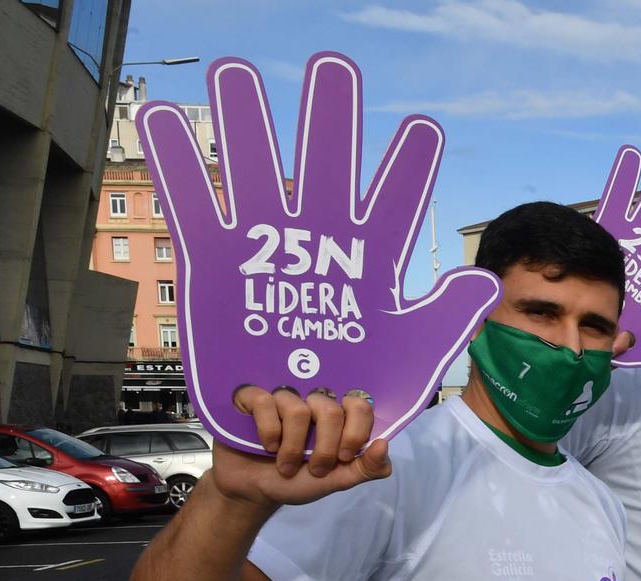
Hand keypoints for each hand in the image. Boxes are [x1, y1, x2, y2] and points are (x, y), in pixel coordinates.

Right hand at [138, 54, 498, 456]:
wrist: (292, 449)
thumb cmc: (356, 402)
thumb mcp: (411, 362)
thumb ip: (443, 319)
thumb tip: (481, 279)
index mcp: (369, 261)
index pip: (396, 203)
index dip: (409, 166)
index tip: (423, 128)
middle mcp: (318, 243)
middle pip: (325, 168)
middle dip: (330, 120)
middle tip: (332, 71)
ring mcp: (266, 250)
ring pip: (256, 174)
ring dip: (242, 123)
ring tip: (232, 75)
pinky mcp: (218, 266)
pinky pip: (194, 211)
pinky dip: (175, 166)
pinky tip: (159, 120)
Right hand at [213, 386, 388, 506]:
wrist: (255, 492)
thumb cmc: (297, 482)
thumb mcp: (337, 481)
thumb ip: (367, 468)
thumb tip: (383, 445)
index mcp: (338, 421)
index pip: (359, 407)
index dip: (355, 432)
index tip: (345, 457)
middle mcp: (313, 405)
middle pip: (330, 409)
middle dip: (324, 447)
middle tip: (314, 468)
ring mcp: (283, 399)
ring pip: (297, 408)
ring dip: (292, 446)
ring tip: (284, 465)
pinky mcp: (252, 399)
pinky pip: (264, 400)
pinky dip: (267, 429)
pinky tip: (266, 445)